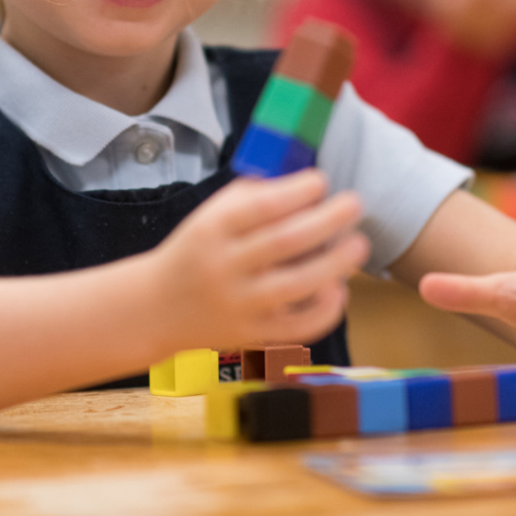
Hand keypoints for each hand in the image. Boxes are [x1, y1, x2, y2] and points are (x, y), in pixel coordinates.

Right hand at [152, 171, 368, 351]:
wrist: (157, 307)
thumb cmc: (195, 249)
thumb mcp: (210, 215)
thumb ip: (252, 194)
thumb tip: (304, 182)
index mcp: (211, 230)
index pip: (260, 207)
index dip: (296, 192)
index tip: (321, 180)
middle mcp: (223, 267)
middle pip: (284, 242)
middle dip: (327, 220)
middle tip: (355, 203)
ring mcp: (238, 305)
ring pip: (295, 285)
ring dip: (335, 263)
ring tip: (359, 244)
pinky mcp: (251, 335)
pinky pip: (297, 327)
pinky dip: (324, 310)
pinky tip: (339, 288)